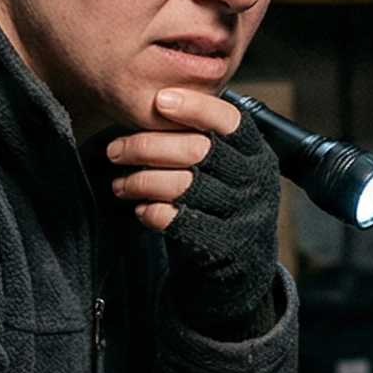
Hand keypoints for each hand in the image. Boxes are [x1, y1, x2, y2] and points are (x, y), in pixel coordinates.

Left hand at [108, 87, 280, 335]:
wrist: (241, 272)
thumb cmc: (221, 209)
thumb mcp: (226, 170)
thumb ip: (203, 141)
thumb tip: (153, 105)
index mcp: (257, 155)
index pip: (230, 121)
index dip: (195, 107)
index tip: (159, 101)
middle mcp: (256, 182)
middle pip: (198, 151)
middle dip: (147, 146)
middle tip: (115, 150)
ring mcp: (244, 216)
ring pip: (184, 186)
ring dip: (141, 181)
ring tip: (119, 183)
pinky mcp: (226, 246)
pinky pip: (180, 222)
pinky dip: (153, 212)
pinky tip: (141, 210)